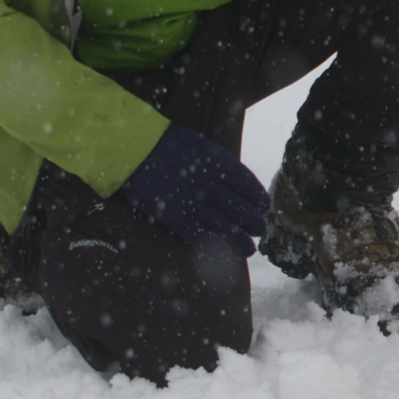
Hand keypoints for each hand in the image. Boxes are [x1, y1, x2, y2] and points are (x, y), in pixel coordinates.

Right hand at [120, 125, 269, 256]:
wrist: (135, 148)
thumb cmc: (169, 144)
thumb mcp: (202, 146)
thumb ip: (220, 164)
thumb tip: (238, 182)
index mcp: (217, 163)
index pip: (247, 185)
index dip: (258, 199)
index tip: (263, 208)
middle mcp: (207, 183)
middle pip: (238, 208)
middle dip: (253, 223)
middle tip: (260, 232)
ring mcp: (189, 201)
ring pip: (222, 226)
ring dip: (239, 240)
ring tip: (249, 249)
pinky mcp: (171, 215)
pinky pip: (195, 234)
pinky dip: (211, 246)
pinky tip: (223, 254)